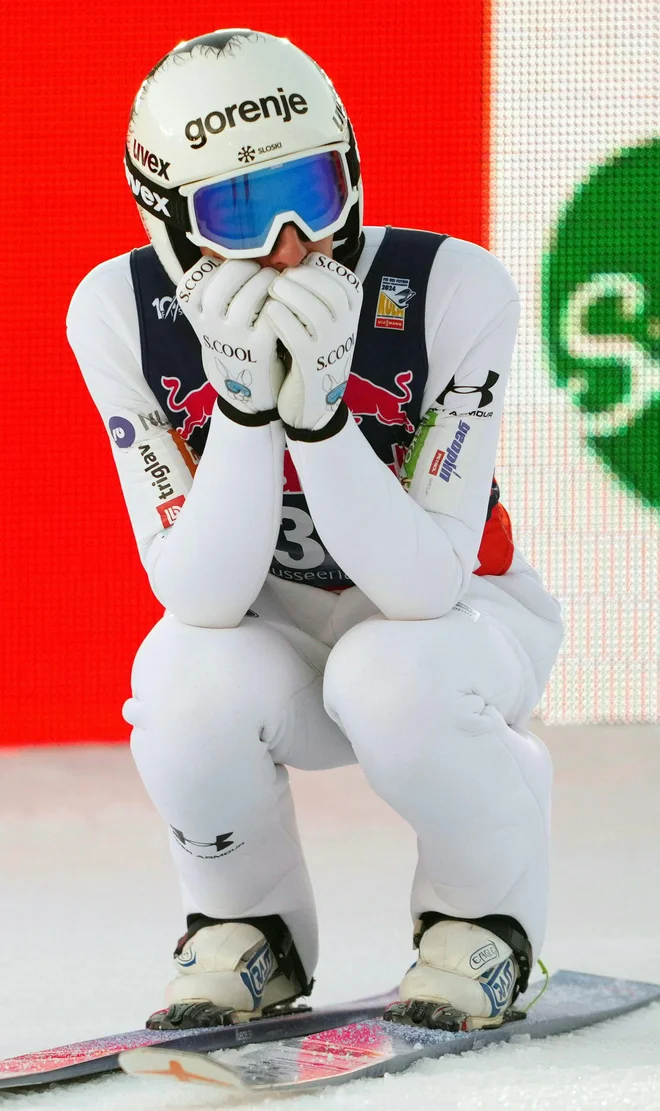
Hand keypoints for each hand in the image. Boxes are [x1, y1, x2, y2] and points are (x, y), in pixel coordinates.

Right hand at [175, 257, 284, 415]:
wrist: (245, 392)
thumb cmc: (234, 342)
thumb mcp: (214, 319)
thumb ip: (218, 289)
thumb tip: (234, 245)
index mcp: (195, 316)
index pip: (196, 278)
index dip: (217, 264)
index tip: (231, 265)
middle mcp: (211, 327)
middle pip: (224, 280)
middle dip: (247, 267)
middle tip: (260, 268)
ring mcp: (235, 339)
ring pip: (250, 296)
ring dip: (268, 281)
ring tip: (275, 281)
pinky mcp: (260, 350)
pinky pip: (272, 315)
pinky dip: (281, 303)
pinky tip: (285, 302)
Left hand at [265, 254, 362, 431]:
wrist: (313, 397)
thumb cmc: (310, 345)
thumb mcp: (321, 313)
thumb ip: (313, 286)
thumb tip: (290, 248)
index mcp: (352, 309)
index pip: (338, 275)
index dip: (313, 266)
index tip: (295, 267)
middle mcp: (347, 326)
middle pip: (327, 290)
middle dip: (299, 279)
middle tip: (278, 279)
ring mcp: (330, 346)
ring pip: (313, 311)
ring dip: (288, 295)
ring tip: (271, 291)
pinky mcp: (311, 363)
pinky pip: (295, 335)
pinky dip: (279, 318)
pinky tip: (269, 313)